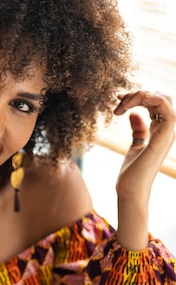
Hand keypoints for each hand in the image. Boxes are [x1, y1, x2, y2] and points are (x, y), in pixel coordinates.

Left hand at [113, 90, 174, 248]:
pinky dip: (150, 99)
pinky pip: (166, 108)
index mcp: (160, 131)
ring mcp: (167, 133)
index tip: (118, 100)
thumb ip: (138, 130)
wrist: (130, 191)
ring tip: (121, 103)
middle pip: (161, 97)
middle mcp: (166, 131)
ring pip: (164, 99)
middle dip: (139, 93)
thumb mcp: (134, 146)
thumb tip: (134, 114)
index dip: (138, 97)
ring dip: (142, 95)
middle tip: (118, 100)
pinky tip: (129, 104)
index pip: (156, 103)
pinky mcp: (163, 137)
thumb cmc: (130, 175)